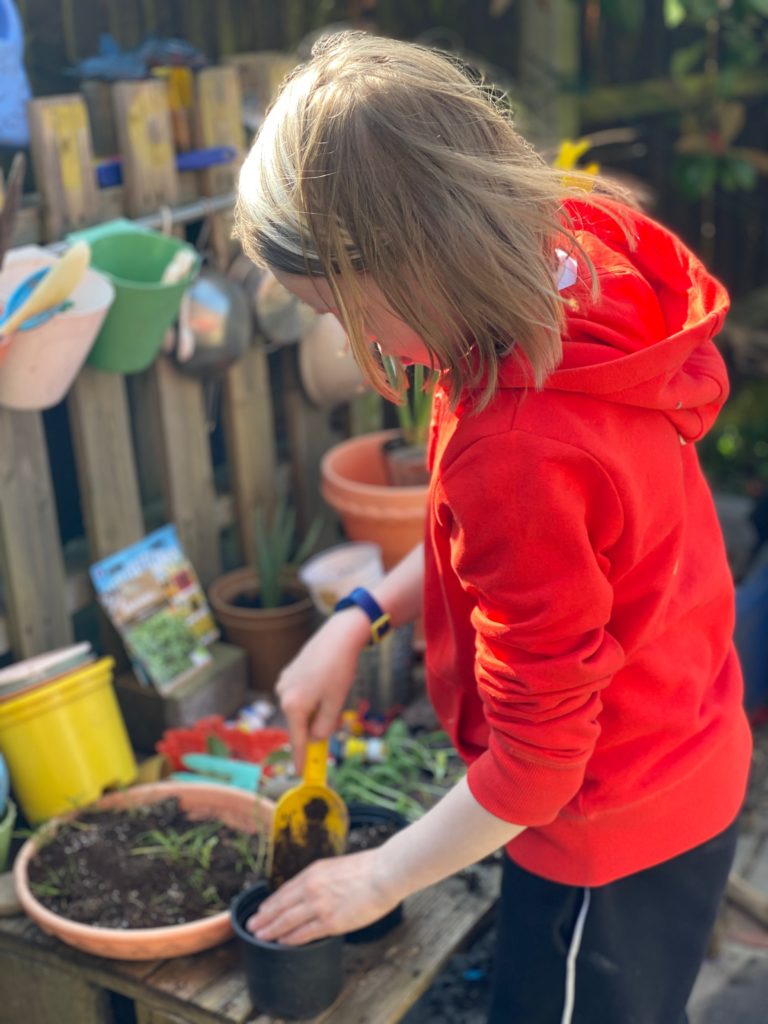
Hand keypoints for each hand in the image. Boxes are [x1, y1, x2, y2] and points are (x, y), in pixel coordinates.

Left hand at [246, 849, 401, 944]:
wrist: (384, 873)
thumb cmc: (367, 869)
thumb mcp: (336, 867)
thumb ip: (322, 879)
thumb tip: (312, 891)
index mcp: (313, 872)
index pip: (284, 890)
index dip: (271, 903)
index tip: (261, 911)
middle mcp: (311, 888)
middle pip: (280, 907)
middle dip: (264, 919)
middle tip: (252, 927)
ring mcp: (319, 906)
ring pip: (287, 922)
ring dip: (272, 931)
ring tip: (261, 937)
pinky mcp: (330, 922)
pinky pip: (304, 933)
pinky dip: (290, 939)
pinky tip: (282, 943)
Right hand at [276, 609, 370, 771]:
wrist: (338, 636)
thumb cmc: (339, 669)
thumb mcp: (336, 703)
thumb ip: (325, 726)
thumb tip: (316, 738)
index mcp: (294, 705)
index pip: (298, 740)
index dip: (301, 758)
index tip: (301, 773)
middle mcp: (283, 695)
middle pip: (298, 724)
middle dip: (314, 729)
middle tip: (333, 726)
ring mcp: (284, 682)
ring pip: (299, 709)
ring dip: (314, 712)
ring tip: (334, 696)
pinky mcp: (289, 673)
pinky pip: (298, 696)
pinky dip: (310, 700)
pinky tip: (325, 686)